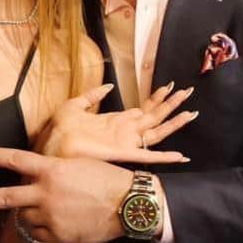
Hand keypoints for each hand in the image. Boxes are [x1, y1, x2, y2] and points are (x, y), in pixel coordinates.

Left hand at [0, 148, 132, 242]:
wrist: (128, 203)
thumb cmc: (106, 179)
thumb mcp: (77, 165)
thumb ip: (53, 171)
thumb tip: (37, 178)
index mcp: (51, 169)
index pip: (16, 160)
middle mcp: (46, 192)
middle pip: (5, 197)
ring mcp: (50, 215)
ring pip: (25, 217)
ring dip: (31, 214)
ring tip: (55, 209)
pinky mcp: (57, 234)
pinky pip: (39, 233)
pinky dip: (43, 229)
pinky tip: (61, 222)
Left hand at [37, 82, 196, 163]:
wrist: (52, 145)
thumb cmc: (60, 128)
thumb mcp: (75, 105)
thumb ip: (93, 95)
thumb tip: (109, 87)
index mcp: (114, 121)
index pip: (142, 108)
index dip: (156, 98)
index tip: (169, 85)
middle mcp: (124, 133)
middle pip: (154, 117)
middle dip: (171, 104)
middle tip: (188, 91)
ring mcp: (126, 143)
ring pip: (157, 131)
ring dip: (174, 121)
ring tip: (191, 111)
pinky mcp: (123, 154)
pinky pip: (148, 156)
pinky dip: (165, 156)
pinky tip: (182, 155)